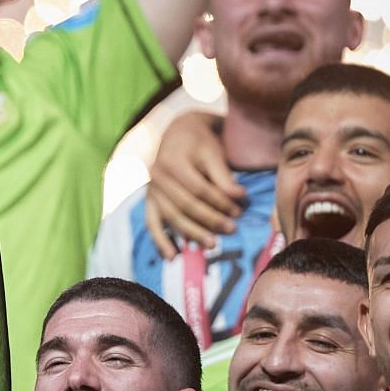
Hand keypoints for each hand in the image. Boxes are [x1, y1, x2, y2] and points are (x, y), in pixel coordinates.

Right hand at [144, 110, 241, 255]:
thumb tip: (239, 197)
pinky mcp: (150, 201)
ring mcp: (151, 190)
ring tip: (212, 244)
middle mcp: (157, 176)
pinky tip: (172, 257)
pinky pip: (152, 224)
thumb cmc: (200, 142)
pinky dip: (160, 241)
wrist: (179, 133)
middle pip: (185, 205)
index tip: (239, 210)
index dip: (220, 201)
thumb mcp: (213, 152)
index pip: (198, 189)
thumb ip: (223, 175)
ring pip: (171, 217)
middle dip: (210, 219)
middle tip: (232, 229)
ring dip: (192, 233)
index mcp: (172, 161)